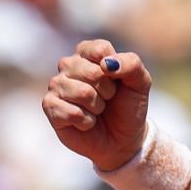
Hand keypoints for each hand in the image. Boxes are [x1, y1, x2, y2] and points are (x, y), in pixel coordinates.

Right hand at [43, 39, 153, 171]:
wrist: (122, 139)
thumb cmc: (128, 106)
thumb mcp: (140, 82)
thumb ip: (131, 64)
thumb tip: (106, 63)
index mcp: (88, 52)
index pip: (100, 50)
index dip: (115, 70)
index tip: (117, 81)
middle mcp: (68, 65)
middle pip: (92, 73)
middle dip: (108, 91)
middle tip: (108, 99)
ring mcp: (56, 85)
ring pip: (82, 92)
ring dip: (98, 107)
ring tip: (97, 110)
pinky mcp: (50, 106)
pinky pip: (71, 112)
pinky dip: (86, 121)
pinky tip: (86, 122)